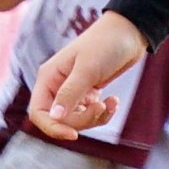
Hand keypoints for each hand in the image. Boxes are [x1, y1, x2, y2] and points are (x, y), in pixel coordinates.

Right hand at [25, 10, 143, 141]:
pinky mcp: (88, 93)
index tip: (73, 135)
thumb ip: (69, 94)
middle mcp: (57, 86)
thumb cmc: (105, 45)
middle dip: (82, 120)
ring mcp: (73, 90)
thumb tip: (54, 118)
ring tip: (110, 103)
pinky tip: (113, 100)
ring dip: (95, 118)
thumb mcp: (87, 70)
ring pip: (76, 119)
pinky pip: (90, 114)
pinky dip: (103, 113)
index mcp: (48, 78)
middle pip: (60, 119)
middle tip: (100, 108)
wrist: (129, 33)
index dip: (52, 127)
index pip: (38, 112)